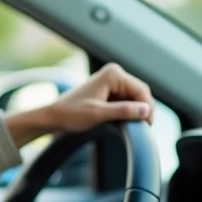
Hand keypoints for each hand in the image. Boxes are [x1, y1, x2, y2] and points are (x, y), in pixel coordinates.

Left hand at [5, 63, 153, 147]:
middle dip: (143, 110)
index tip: (147, 125)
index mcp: (113, 74)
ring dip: (135, 111)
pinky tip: (124, 121)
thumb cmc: (71, 114)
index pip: (142, 90)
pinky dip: (127, 111)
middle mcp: (114, 74)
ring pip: (134, 98)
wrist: (53, 117)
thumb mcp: (99, 114)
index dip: (147, 108)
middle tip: (143, 128)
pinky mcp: (108, 90)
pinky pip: (126, 100)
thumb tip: (145, 110)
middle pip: (140, 93)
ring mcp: (111, 81)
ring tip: (133, 126)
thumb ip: (123, 111)